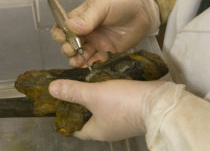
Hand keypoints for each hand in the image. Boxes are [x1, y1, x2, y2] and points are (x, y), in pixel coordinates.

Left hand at [49, 79, 163, 141]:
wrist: (157, 101)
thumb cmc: (122, 102)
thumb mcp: (94, 95)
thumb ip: (73, 91)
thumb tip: (51, 89)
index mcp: (97, 131)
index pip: (76, 128)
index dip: (67, 117)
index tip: (61, 103)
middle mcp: (109, 128)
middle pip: (89, 116)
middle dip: (81, 102)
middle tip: (74, 84)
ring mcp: (122, 119)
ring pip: (103, 107)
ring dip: (96, 94)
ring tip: (89, 78)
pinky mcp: (132, 109)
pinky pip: (115, 101)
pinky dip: (109, 91)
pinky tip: (107, 79)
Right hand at [51, 0, 159, 66]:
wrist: (144, 8)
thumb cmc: (121, 1)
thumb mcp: (102, 5)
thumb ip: (87, 17)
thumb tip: (69, 26)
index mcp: (81, 17)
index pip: (64, 27)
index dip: (60, 34)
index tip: (63, 38)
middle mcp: (86, 30)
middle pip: (69, 42)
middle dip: (67, 48)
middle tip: (72, 50)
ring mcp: (96, 40)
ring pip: (80, 53)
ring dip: (76, 59)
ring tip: (78, 62)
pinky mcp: (107, 49)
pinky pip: (95, 59)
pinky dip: (90, 63)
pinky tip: (91, 64)